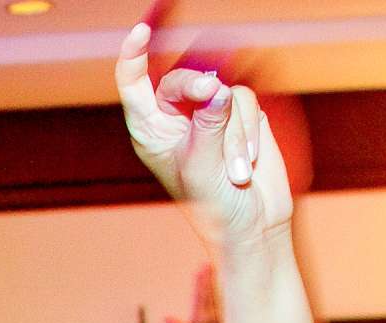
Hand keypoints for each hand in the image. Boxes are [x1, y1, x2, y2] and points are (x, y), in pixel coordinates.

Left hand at [116, 24, 293, 252]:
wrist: (252, 225)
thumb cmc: (213, 205)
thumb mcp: (202, 166)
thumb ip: (208, 123)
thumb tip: (217, 87)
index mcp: (151, 130)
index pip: (134, 84)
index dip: (133, 55)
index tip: (140, 33)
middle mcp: (176, 117)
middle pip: (183, 79)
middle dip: (200, 89)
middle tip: (212, 95)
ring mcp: (209, 114)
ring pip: (221, 91)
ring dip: (233, 133)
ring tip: (235, 171)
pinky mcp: (239, 115)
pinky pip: (243, 100)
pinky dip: (247, 131)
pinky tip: (247, 161)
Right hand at [163, 263, 222, 322]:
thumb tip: (165, 318)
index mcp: (203, 317)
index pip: (202, 296)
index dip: (202, 283)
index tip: (201, 271)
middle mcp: (212, 314)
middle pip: (209, 292)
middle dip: (208, 277)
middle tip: (207, 263)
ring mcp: (217, 313)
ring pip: (215, 293)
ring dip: (212, 280)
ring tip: (211, 267)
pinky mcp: (219, 314)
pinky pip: (217, 298)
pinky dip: (215, 288)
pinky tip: (214, 280)